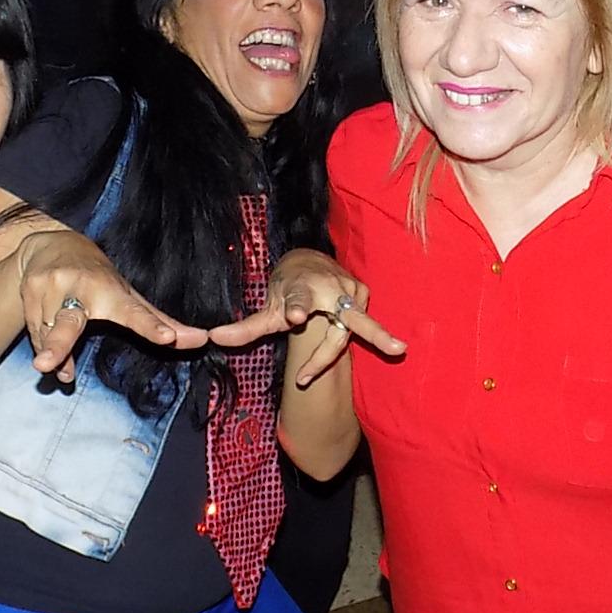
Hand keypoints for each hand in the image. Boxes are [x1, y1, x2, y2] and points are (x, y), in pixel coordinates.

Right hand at [14, 228, 207, 382]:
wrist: (45, 246)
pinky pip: (33, 334)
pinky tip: (46, 352)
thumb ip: (158, 322)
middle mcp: (80, 286)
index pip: (134, 312)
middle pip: (69, 323)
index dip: (151, 326)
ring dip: (53, 355)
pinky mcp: (27, 291)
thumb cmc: (97, 278)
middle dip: (58, 345)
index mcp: (111, 290)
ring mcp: (50, 287)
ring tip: (51, 367)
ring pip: (48, 337)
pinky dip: (42, 347)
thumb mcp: (126, 296)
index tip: (167, 338)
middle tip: (46, 368)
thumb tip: (199, 340)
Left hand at [210, 248, 407, 386]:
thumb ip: (245, 328)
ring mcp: (353, 292)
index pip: (299, 299)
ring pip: (350, 333)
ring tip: (388, 350)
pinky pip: (359, 327)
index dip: (296, 306)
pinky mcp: (364, 295)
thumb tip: (213, 339)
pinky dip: (356, 339)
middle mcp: (331, 289)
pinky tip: (373, 342)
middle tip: (398, 348)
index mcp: (302, 289)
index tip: (294, 316)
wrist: (308, 261)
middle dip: (376, 334)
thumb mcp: (267, 308)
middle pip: (352, 320)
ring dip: (345, 349)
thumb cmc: (287, 288)